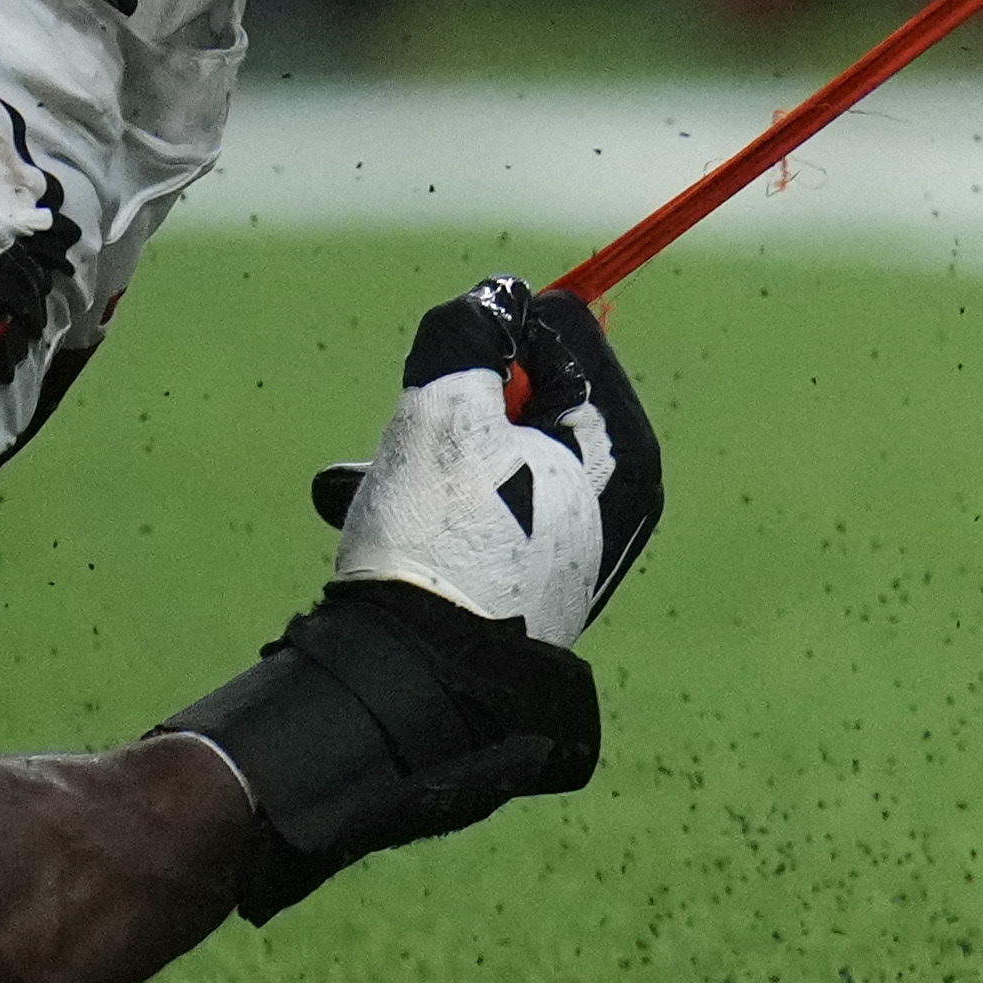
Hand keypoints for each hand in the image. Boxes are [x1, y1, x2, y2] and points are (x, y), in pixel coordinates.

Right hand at [308, 276, 661, 640]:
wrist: (407, 684)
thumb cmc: (440, 539)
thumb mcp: (446, 407)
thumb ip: (472, 332)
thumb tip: (502, 298)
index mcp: (623, 451)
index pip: (572, 336)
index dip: (500, 336)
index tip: (454, 368)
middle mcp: (612, 501)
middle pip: (521, 403)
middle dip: (446, 409)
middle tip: (408, 435)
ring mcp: (567, 550)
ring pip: (481, 462)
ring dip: (413, 460)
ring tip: (365, 484)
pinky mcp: (519, 590)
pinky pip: (469, 518)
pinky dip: (414, 509)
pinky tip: (360, 517)